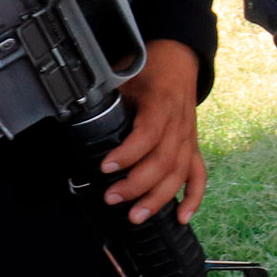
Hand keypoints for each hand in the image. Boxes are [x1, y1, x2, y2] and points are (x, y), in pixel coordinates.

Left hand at [100, 39, 205, 223]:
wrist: (178, 59)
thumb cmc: (148, 69)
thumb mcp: (122, 78)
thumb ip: (106, 102)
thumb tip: (78, 124)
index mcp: (162, 104)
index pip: (149, 134)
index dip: (128, 154)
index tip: (105, 167)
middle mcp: (180, 125)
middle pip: (164, 161)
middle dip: (137, 184)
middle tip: (112, 198)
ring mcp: (189, 138)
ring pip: (179, 173)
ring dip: (159, 198)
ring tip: (136, 216)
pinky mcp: (192, 146)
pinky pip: (198, 175)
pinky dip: (193, 197)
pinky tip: (182, 217)